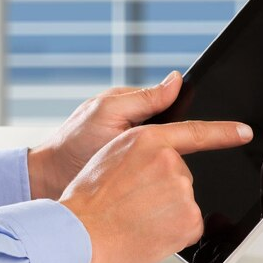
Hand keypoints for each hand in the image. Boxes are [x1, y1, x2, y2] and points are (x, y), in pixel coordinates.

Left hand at [28, 72, 182, 199]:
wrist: (47, 182)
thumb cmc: (72, 145)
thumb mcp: (109, 114)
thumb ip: (143, 98)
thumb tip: (176, 79)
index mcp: (136, 105)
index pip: (176, 104)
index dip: (195, 112)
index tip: (214, 124)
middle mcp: (140, 126)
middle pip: (176, 128)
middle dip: (183, 141)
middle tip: (181, 155)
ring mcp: (139, 151)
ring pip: (171, 152)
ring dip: (175, 162)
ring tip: (174, 173)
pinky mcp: (137, 174)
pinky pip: (161, 171)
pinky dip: (164, 176)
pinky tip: (163, 183)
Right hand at [60, 120, 252, 262]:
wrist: (79, 234)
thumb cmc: (87, 200)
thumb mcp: (111, 154)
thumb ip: (144, 147)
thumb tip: (164, 150)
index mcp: (149, 140)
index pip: (196, 132)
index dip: (224, 132)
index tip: (244, 132)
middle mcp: (171, 161)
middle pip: (183, 177)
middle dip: (165, 191)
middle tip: (134, 202)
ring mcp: (183, 190)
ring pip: (186, 203)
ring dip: (168, 214)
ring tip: (136, 218)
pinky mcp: (190, 218)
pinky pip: (189, 226)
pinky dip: (174, 233)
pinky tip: (149, 232)